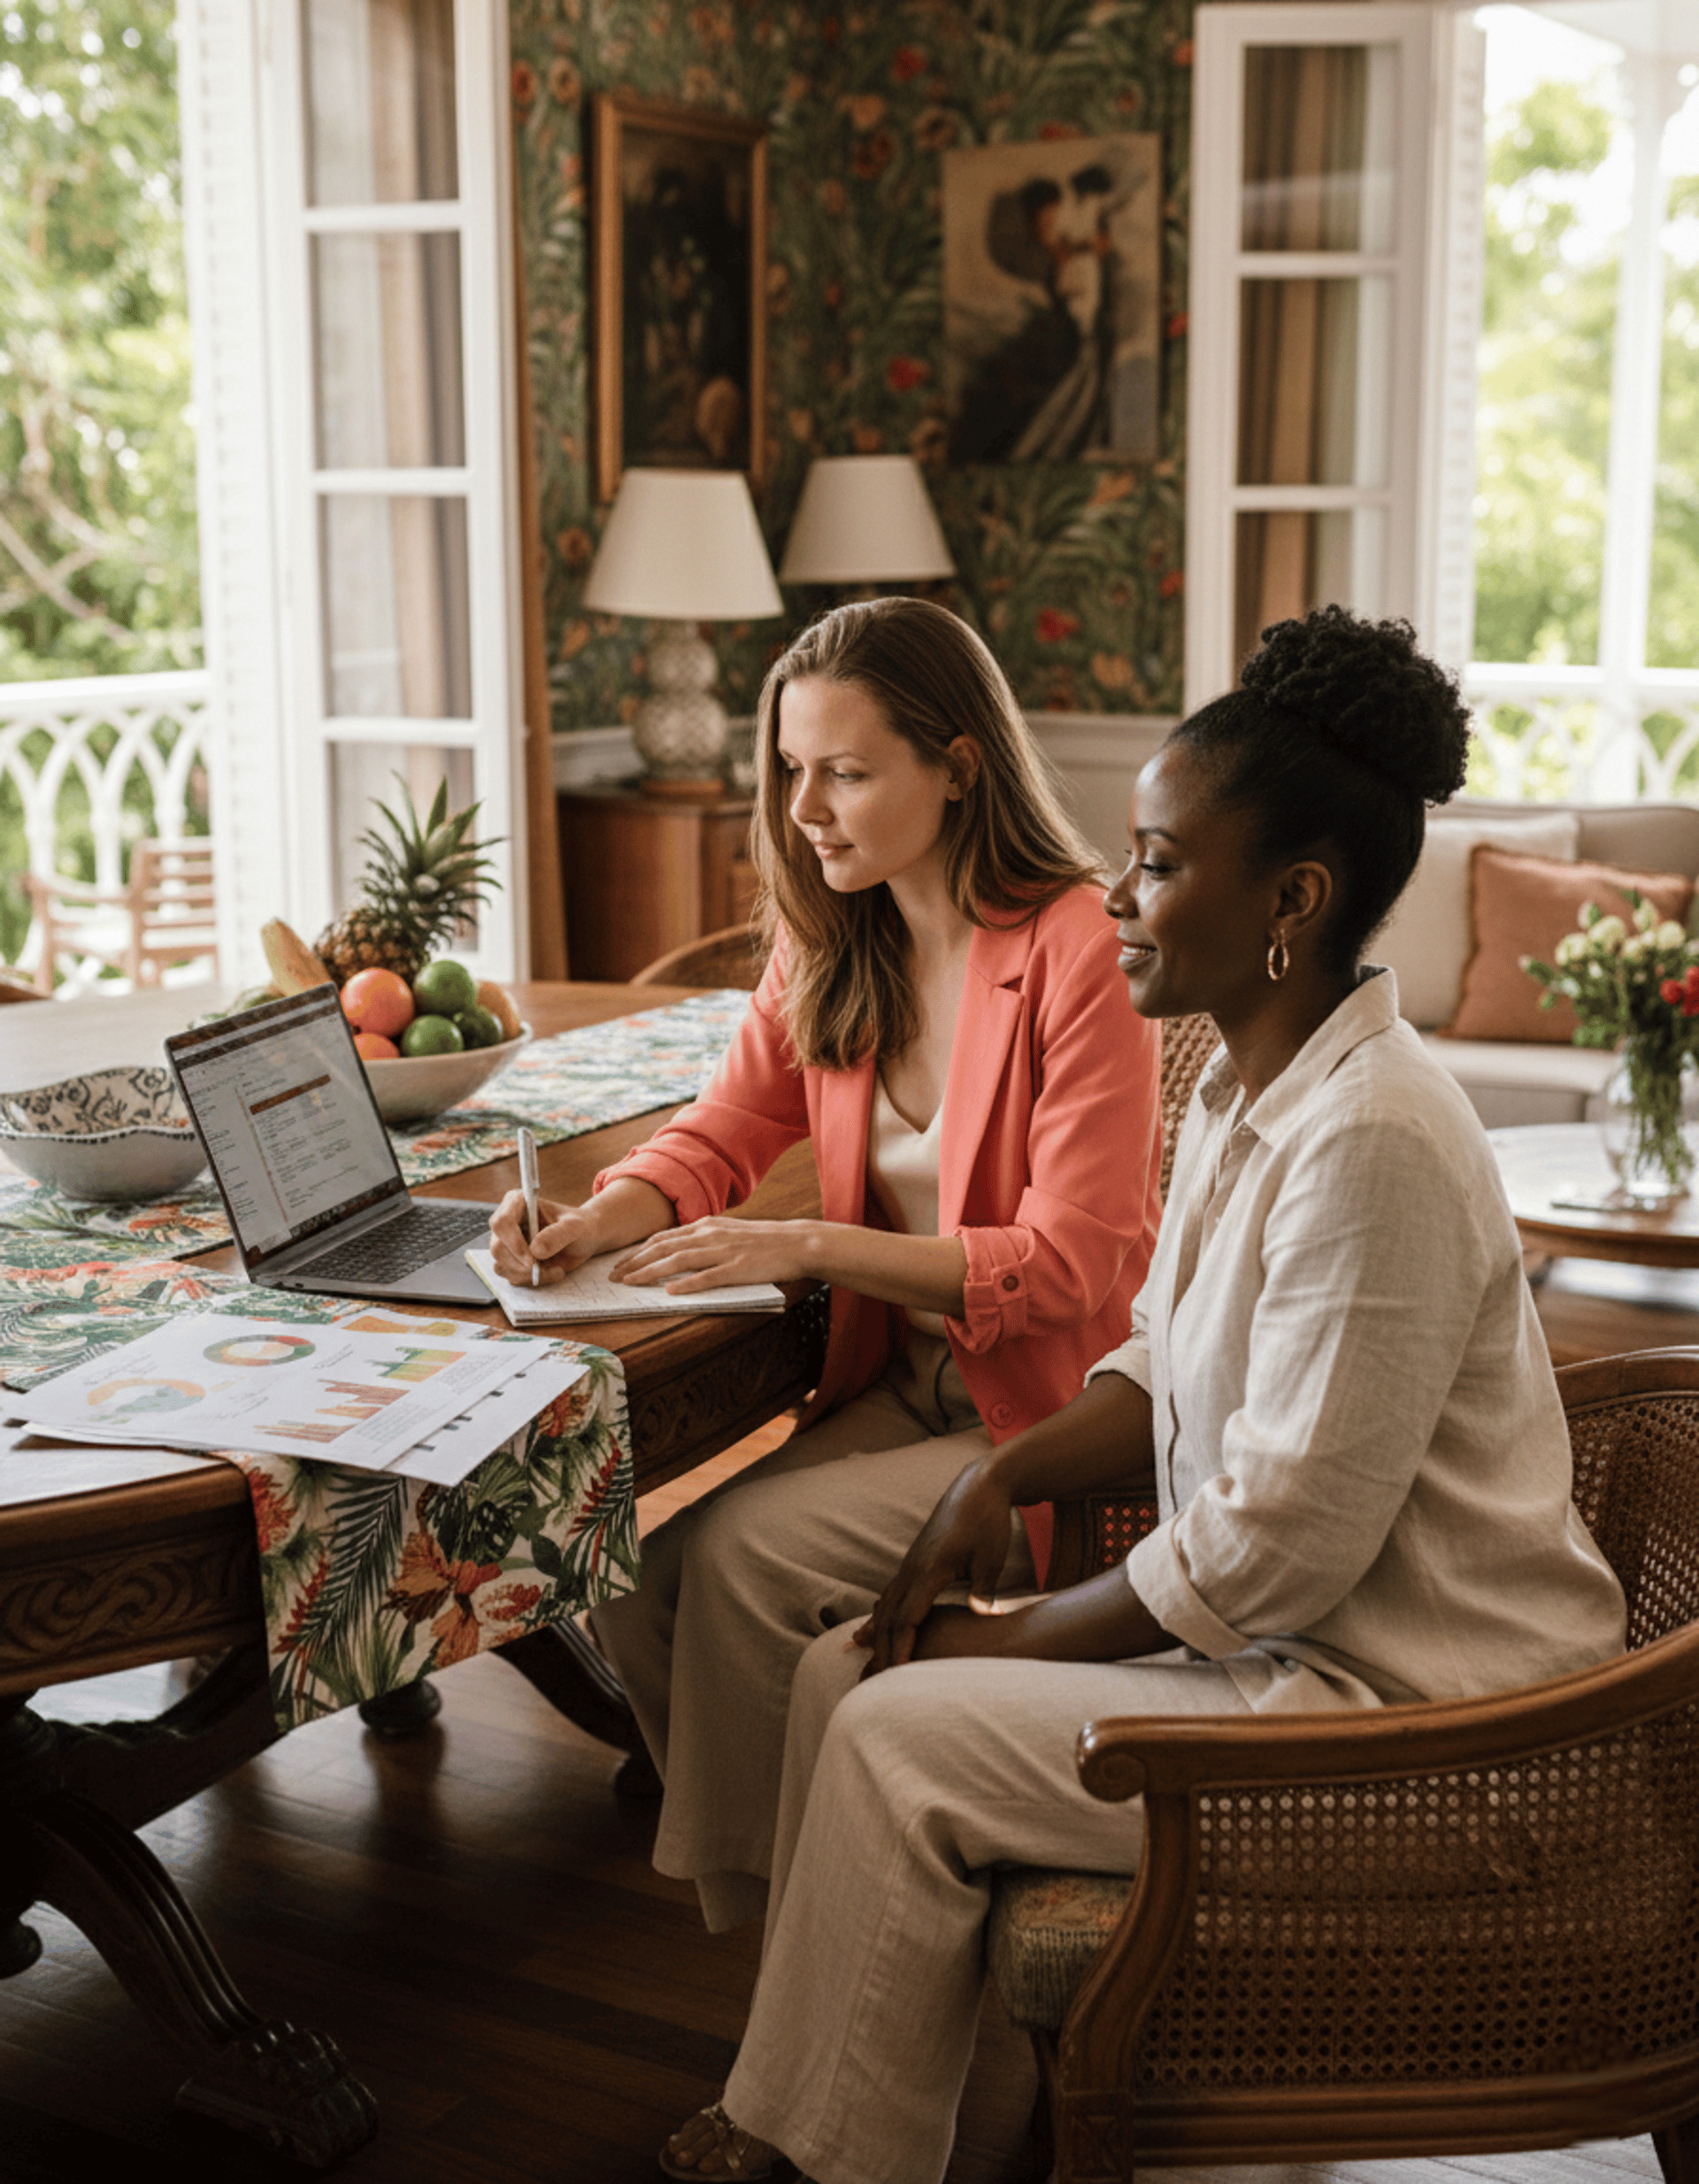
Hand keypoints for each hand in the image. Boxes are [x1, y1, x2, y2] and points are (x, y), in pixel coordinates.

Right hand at [488, 1189, 601, 1284]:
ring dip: (527, 1275)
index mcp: (518, 1203)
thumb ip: (557, 1234)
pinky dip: (530, 1279)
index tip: (532, 1260)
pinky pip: (511, 1275)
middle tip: (544, 1269)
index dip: (514, 1243)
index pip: (502, 1223)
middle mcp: (507, 1223)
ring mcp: (507, 1243)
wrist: (584, 1238)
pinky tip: (550, 1272)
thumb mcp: (575, 1226)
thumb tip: (535, 1251)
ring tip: (556, 1270)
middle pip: (497, 1248)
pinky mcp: (511, 1260)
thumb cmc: (578, 1225)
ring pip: (502, 1265)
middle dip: (520, 1265)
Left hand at [608, 1217, 812, 1292]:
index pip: (662, 1237)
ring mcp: (723, 1251)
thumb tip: (678, 1250)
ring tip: (631, 1283)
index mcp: (706, 1226)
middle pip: (663, 1247)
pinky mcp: (738, 1268)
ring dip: (651, 1271)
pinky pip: (707, 1277)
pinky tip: (670, 1292)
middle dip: (634, 1262)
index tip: (619, 1263)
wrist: (796, 1242)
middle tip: (614, 1277)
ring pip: (679, 1260)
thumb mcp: (728, 1232)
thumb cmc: (763, 1241)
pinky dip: (687, 1284)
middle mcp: (709, 1235)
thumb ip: (704, 1239)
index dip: (638, 1251)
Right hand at [854, 1456, 1015, 1676]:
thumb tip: (986, 1616)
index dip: (901, 1649)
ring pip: (887, 1604)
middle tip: (873, 1681)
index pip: (908, 1619)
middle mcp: (913, 1568)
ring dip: (876, 1632)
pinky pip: (893, 1593)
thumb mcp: (991, 1557)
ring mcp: (912, 1563)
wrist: (978, 1487)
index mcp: (930, 1569)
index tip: (895, 1676)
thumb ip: (983, 1589)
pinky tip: (875, 1625)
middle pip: (890, 1616)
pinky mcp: (916, 1560)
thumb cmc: (988, 1522)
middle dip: (882, 1650)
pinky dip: (882, 1613)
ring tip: (862, 1657)